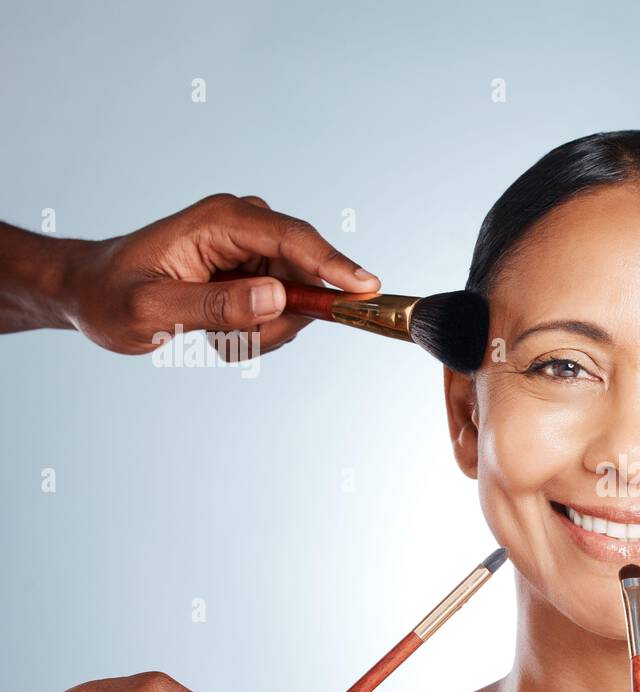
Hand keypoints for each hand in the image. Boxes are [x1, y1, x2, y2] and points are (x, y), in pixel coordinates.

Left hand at [59, 193, 379, 353]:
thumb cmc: (109, 295)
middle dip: (277, 320)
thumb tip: (278, 297)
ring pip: (296, 303)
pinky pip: (284, 313)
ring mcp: (254, 250)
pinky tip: (215, 332)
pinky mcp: (257, 272)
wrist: (90, 293)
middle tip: (227, 341)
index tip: (368, 288)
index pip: (293, 239)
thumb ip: (216, 306)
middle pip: (303, 277)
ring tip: (211, 335)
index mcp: (220, 221)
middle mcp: (244, 228)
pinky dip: (255, 334)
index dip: (334, 265)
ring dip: (261, 332)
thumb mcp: (152, 310)